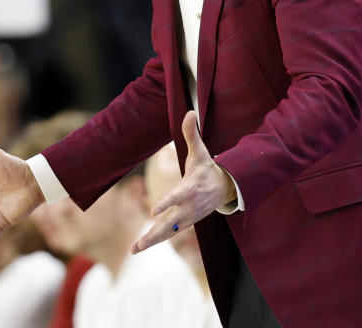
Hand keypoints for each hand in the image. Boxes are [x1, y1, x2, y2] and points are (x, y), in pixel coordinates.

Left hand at [132, 110, 235, 253]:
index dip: (167, 203)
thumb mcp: (202, 151)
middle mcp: (190, 206)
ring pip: (169, 232)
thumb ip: (192, 134)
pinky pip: (170, 234)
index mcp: (192, 187)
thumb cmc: (208, 168)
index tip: (153, 210)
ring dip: (152, 241)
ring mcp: (189, 217)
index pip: (178, 196)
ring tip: (134, 249)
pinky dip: (157, 240)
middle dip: (154, 233)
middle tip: (139, 244)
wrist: (227, 188)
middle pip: (171, 223)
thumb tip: (190, 112)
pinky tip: (140, 246)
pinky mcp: (186, 223)